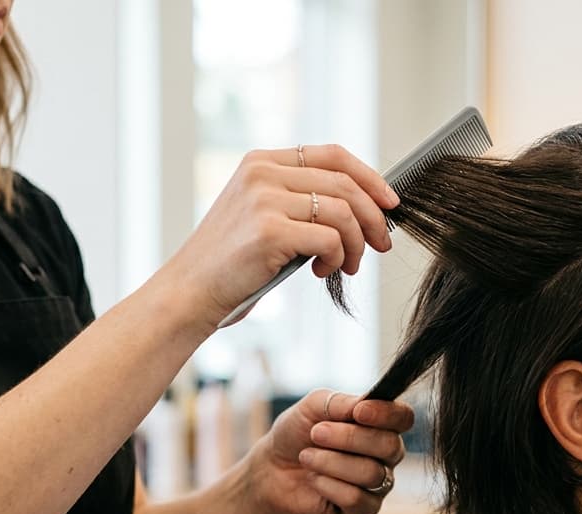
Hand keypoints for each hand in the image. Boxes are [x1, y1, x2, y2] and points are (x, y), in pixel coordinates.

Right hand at [161, 145, 400, 328]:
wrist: (191, 292)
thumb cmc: (233, 262)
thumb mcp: (265, 216)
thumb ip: (302, 201)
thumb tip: (365, 207)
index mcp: (261, 162)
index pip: (332, 155)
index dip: (369, 177)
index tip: (390, 203)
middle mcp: (261, 173)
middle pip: (345, 183)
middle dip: (374, 217)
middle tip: (381, 245)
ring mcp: (264, 199)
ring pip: (343, 212)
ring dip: (357, 244)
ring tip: (347, 265)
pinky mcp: (269, 230)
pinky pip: (330, 239)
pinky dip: (337, 259)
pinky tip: (322, 272)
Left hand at [249, 390, 414, 513]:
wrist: (273, 469)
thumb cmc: (297, 433)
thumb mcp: (313, 406)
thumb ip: (340, 402)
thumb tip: (363, 404)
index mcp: (381, 424)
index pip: (404, 418)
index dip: (387, 414)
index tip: (357, 412)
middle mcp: (387, 455)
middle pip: (390, 446)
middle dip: (349, 438)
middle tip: (316, 433)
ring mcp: (379, 484)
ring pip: (371, 473)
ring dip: (331, 462)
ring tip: (306, 457)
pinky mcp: (364, 510)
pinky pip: (356, 498)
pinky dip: (328, 486)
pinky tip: (314, 480)